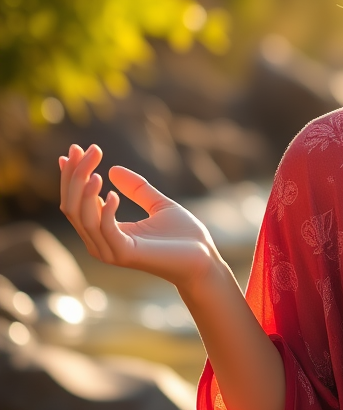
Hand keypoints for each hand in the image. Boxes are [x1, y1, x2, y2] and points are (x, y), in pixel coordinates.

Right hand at [59, 144, 224, 291]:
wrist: (204, 260)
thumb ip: (137, 189)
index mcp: (106, 231)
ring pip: (83, 217)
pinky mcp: (125, 254)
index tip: (74, 150)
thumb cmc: (183, 237)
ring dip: (85, 190)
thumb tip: (113, 169)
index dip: (72, 177)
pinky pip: (106, 229)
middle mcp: (102, 242)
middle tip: (83, 149)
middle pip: (73, 207)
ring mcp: (111, 250)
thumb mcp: (158, 205)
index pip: (76, 203)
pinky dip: (105, 210)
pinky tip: (113, 193)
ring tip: (95, 169)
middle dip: (75, 176)